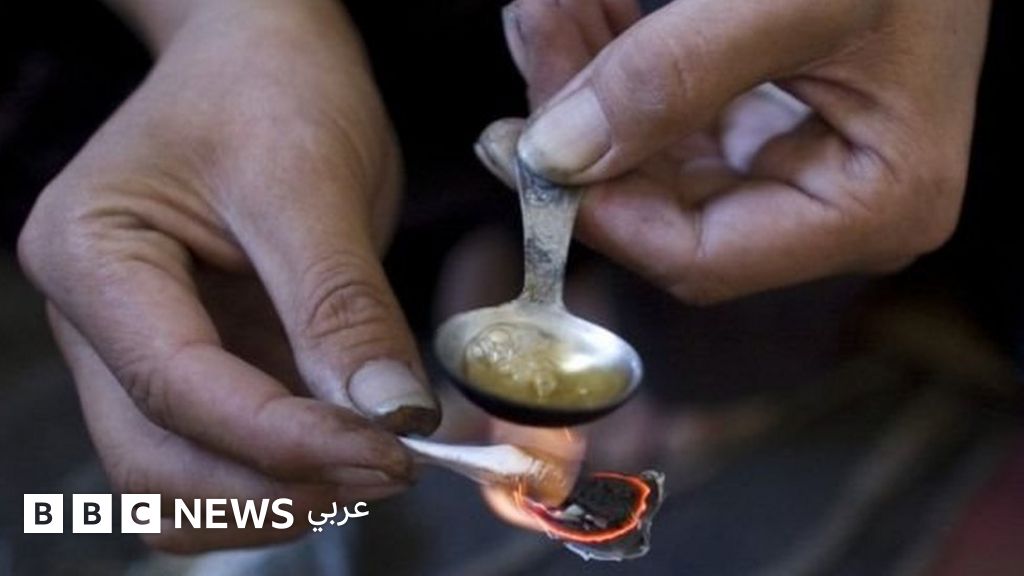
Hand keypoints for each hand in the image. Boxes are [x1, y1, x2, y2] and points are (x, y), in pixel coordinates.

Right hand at [17, 0, 437, 550]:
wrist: (266, 56)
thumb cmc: (271, 86)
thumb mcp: (311, 181)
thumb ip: (342, 306)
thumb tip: (392, 417)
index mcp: (93, 255)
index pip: (175, 386)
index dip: (284, 440)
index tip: (388, 452)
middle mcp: (100, 318)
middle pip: (158, 461)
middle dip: (276, 485)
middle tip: (391, 468)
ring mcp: (144, 350)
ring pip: (182, 480)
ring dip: (277, 495)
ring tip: (374, 462)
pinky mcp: (200, 363)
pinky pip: (225, 455)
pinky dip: (288, 473)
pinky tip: (353, 446)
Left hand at [480, 0, 989, 302]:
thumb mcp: (794, 1)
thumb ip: (673, 77)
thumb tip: (557, 156)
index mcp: (871, 208)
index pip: (701, 257)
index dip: (602, 213)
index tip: (524, 150)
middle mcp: (834, 206)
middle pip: (662, 206)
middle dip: (580, 128)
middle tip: (531, 46)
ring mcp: (799, 164)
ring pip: (651, 157)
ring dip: (587, 84)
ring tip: (545, 12)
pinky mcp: (769, 119)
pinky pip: (671, 114)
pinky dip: (620, 63)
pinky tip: (580, 13)